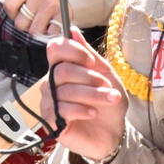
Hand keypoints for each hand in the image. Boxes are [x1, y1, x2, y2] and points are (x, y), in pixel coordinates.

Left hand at [2, 0, 72, 35]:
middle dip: (25, 25)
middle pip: (20, 23)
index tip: (19, 13)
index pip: (8, 5)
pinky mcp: (62, 15)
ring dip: (38, 30)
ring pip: (33, 30)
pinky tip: (52, 24)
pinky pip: (49, 33)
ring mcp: (51, 5)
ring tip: (43, 22)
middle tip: (34, 19)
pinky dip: (50, 33)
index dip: (12, 13)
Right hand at [41, 28, 127, 160]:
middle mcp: (51, 82)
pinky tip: (93, 112)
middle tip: (106, 85)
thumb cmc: (107, 102)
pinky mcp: (51, 121)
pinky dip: (81, 109)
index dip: (72, 51)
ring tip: (110, 99)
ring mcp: (50, 102)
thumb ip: (89, 54)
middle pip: (63, 70)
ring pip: (65, 90)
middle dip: (89, 77)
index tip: (91, 60)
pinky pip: (62, 109)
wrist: (113, 132)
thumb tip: (72, 30)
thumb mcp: (105, 74)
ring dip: (93, 94)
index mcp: (62, 67)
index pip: (55, 49)